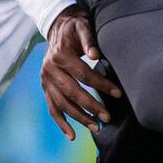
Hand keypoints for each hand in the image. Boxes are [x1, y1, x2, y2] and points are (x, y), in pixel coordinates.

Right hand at [41, 5, 122, 139]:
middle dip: (91, 106)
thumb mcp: (82, 27)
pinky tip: (72, 135)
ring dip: (79, 118)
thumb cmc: (74, 29)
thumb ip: (89, 39)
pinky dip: (61, 122)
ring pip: (62, 104)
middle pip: (72, 92)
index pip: (83, 74)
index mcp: (60, 55)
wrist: (57, 29)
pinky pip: (52, 108)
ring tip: (96, 127)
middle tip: (107, 117)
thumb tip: (96, 55)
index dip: (101, 84)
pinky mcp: (45, 88)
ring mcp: (45, 81)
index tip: (117, 93)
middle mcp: (49, 70)